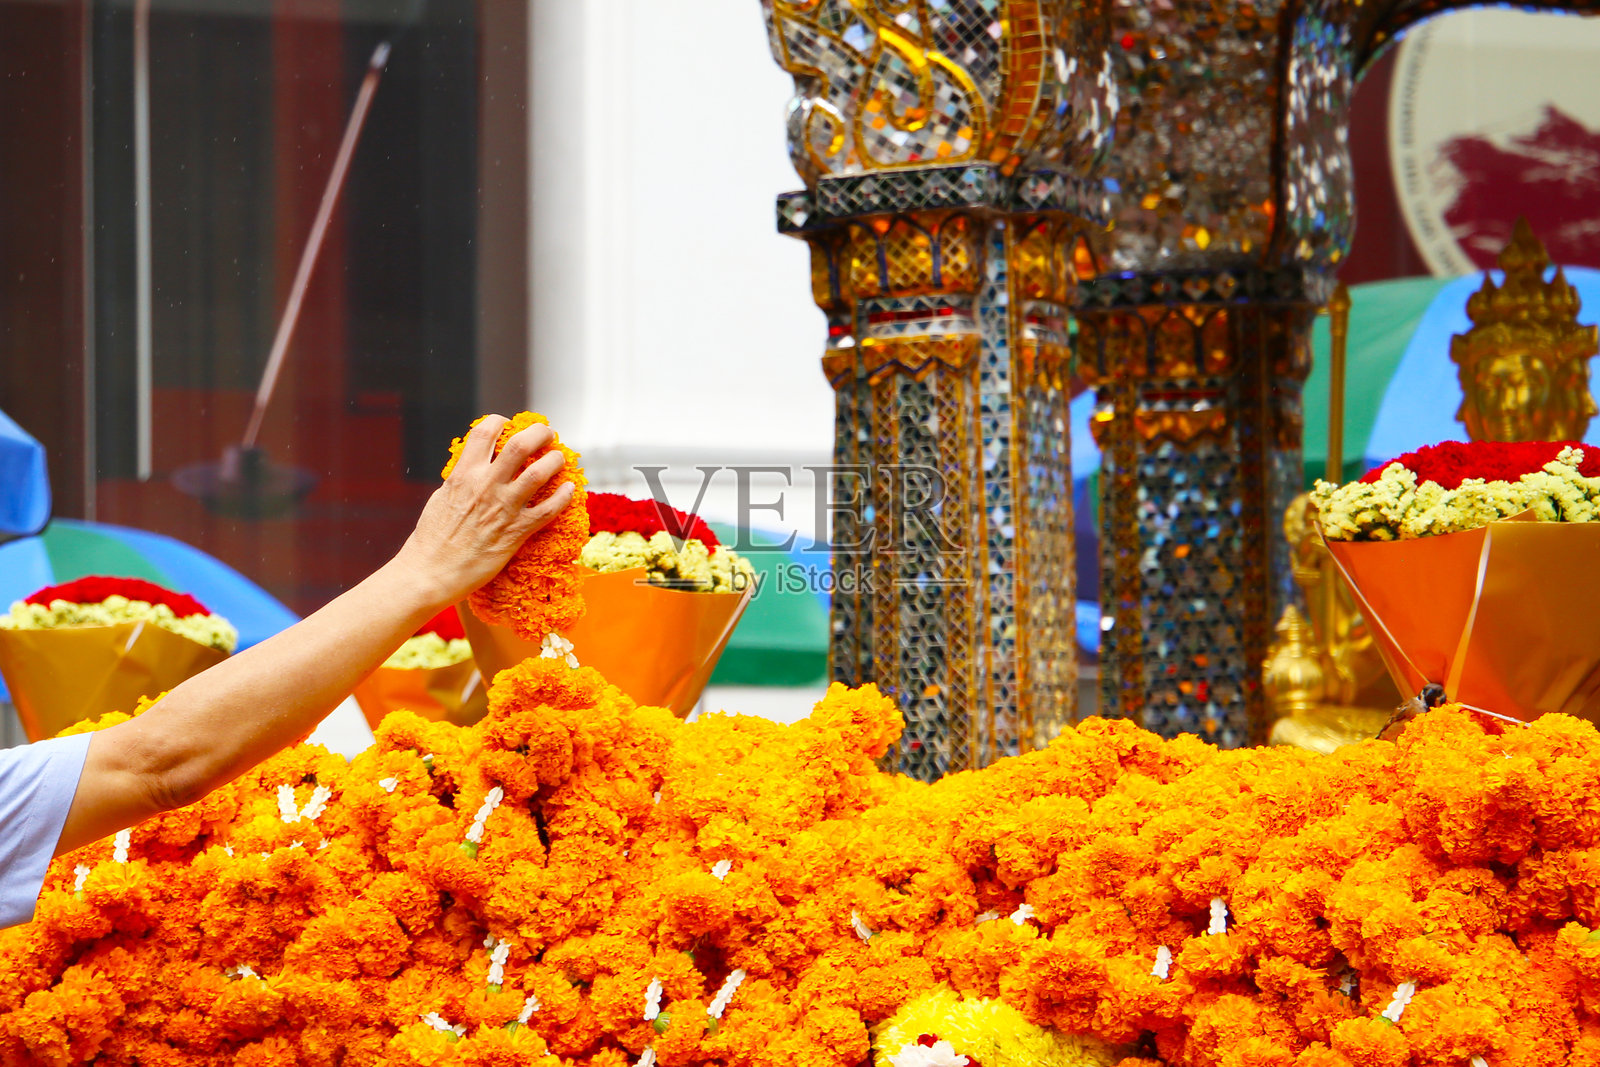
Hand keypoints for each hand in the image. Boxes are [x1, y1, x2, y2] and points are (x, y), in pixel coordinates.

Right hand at [395, 415, 575, 605]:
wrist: (430, 572)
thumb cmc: (431, 539)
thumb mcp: (441, 498)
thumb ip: (460, 481)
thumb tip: (470, 470)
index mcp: (463, 475)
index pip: (485, 432)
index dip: (500, 422)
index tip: (510, 424)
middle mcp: (486, 486)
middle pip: (520, 445)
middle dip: (539, 433)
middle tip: (547, 434)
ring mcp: (503, 508)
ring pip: (540, 473)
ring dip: (555, 461)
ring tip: (559, 458)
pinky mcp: (516, 532)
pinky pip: (548, 510)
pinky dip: (563, 497)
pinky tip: (570, 489)